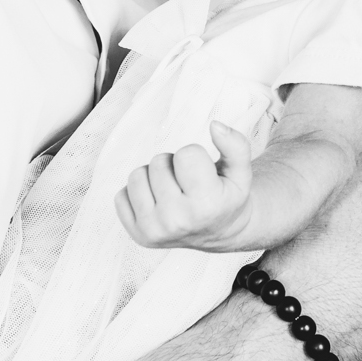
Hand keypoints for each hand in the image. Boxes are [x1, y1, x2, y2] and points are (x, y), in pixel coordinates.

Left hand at [115, 122, 255, 247]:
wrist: (219, 233)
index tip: (204, 174)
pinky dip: (138, 194)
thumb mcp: (241, 172)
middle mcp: (177, 221)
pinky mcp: (136, 234)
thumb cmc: (227, 198)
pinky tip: (158, 204)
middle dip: (173, 166)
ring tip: (173, 191)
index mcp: (206, 205)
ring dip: (154, 177)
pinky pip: (120, 195)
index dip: (196, 157)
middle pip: (159, 162)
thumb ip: (236, 145)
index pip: (186, 154)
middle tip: (188, 184)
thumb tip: (215, 126)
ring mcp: (153, 230)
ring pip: (136, 176)